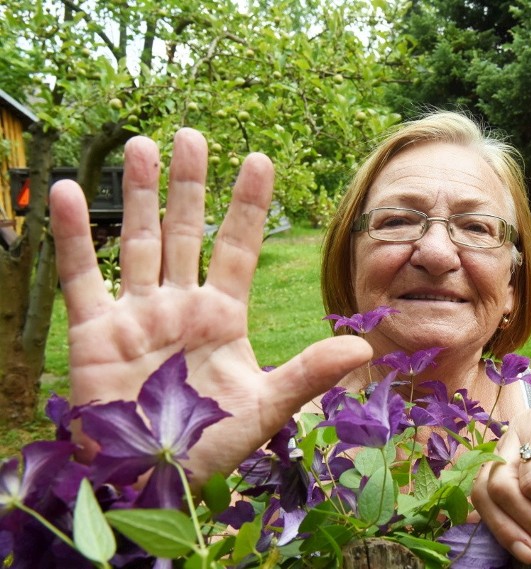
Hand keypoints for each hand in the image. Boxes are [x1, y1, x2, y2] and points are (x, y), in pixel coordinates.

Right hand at [50, 128, 371, 482]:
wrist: (152, 482)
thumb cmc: (211, 447)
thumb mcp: (267, 408)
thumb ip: (309, 374)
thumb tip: (365, 349)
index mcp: (223, 317)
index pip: (238, 248)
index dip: (247, 206)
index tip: (261, 159)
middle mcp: (181, 306)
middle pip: (185, 233)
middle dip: (188, 185)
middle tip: (192, 134)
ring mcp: (137, 315)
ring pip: (138, 242)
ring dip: (138, 195)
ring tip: (142, 145)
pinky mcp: (95, 332)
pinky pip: (83, 276)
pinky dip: (74, 237)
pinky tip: (69, 191)